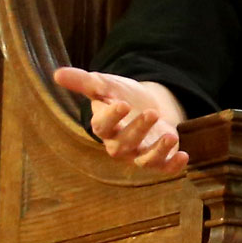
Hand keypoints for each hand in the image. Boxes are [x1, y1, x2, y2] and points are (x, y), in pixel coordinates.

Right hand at [54, 66, 187, 172]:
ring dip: (157, 151)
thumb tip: (57, 74)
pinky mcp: (158, 159)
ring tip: (171, 135)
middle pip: (124, 144)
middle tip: (152, 113)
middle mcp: (119, 145)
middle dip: (138, 130)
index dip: (111, 117)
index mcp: (103, 127)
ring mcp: (138, 154)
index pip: (102, 127)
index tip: (123, 103)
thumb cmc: (120, 96)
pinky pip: (163, 168)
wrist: (146, 104)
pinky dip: (173, 165)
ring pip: (144, 160)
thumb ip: (83, 82)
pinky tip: (184, 155)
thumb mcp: (104, 84)